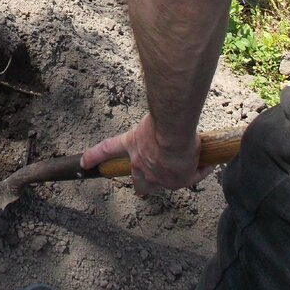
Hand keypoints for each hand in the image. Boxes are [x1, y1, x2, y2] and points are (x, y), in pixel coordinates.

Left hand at [80, 113, 213, 195]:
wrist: (173, 135)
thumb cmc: (160, 123)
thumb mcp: (149, 118)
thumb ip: (150, 118)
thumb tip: (163, 104)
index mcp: (132, 146)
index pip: (106, 150)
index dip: (93, 156)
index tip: (82, 162)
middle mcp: (143, 166)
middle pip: (139, 182)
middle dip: (141, 185)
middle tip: (144, 185)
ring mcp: (161, 177)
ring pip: (165, 183)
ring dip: (174, 177)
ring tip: (188, 167)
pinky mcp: (180, 180)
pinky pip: (192, 176)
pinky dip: (200, 170)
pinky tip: (207, 164)